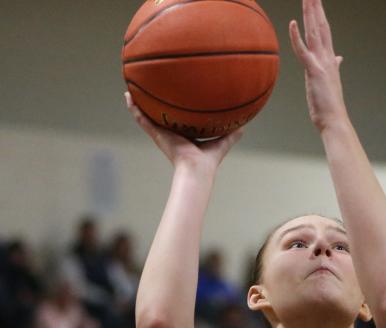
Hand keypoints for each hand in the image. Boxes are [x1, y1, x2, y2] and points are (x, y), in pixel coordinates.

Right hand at [124, 92, 241, 171]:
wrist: (197, 169)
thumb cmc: (209, 161)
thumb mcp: (222, 142)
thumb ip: (232, 134)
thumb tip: (245, 125)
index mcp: (185, 136)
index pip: (179, 121)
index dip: (176, 111)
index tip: (173, 98)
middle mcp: (171, 134)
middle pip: (161, 117)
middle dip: (155, 105)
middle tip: (150, 89)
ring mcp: (162, 134)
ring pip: (147, 116)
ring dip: (139, 103)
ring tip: (131, 88)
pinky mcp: (156, 134)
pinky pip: (142, 119)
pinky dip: (134, 108)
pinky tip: (128, 95)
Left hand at [289, 0, 346, 130]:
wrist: (335, 121)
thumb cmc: (330, 105)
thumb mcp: (330, 81)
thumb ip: (334, 66)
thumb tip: (339, 58)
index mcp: (330, 59)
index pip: (324, 31)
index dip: (320, 14)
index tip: (316, 1)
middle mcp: (328, 58)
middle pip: (320, 26)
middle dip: (316, 7)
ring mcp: (322, 63)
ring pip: (314, 32)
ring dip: (310, 13)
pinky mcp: (314, 71)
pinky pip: (303, 51)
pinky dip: (297, 37)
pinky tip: (292, 23)